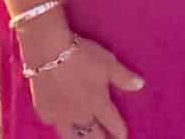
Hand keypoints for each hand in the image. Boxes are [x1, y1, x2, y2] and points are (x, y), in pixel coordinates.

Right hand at [27, 37, 144, 138]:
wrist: (50, 53)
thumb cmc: (83, 56)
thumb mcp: (109, 63)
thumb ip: (124, 77)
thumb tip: (140, 85)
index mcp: (98, 104)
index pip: (113, 125)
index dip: (120, 133)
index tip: (123, 137)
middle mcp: (80, 115)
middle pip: (92, 137)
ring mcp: (60, 116)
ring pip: (72, 138)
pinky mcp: (44, 112)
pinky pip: (54, 125)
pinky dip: (61, 127)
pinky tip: (62, 124)